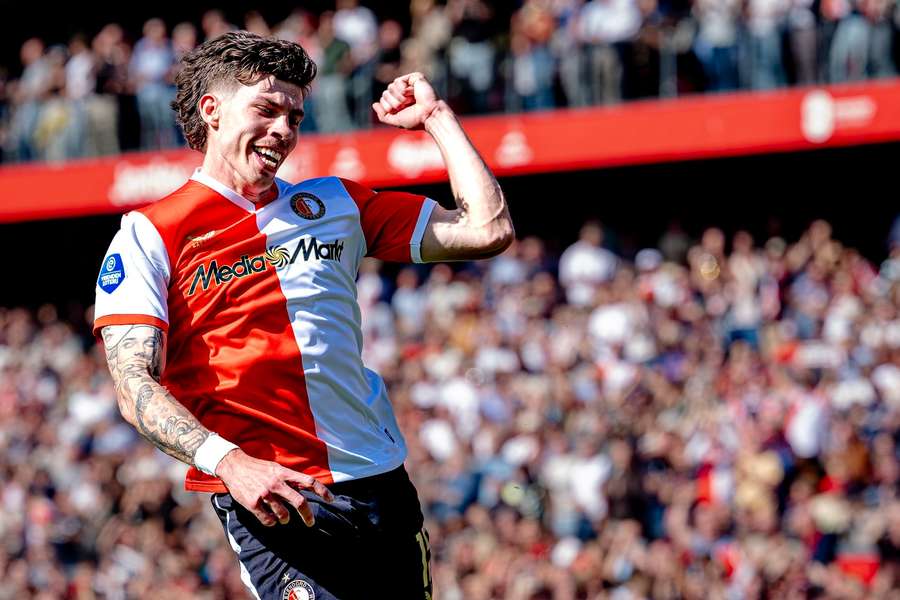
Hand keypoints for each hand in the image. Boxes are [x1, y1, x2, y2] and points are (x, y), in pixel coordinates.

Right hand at [215, 449, 334, 526]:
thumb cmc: (258, 468)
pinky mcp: (253, 503)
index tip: (331, 499)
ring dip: (286, 519)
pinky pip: (268, 520)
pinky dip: (272, 522)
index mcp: (284, 473)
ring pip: (284, 515)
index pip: (309, 481)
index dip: (322, 491)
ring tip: (284, 518)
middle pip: (299, 502)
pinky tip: (270, 519)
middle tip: (310, 522)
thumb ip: (290, 478)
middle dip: (307, 515)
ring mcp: (265, 494)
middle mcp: (276, 483)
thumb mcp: (276, 468)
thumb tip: (306, 487)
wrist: (234, 466)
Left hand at [372, 72, 440, 129]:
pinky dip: (403, 89)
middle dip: (392, 102)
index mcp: (400, 101)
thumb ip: (383, 115)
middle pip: (385, 93)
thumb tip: (374, 104)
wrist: (429, 115)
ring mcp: (409, 84)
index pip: (383, 99)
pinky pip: (398, 81)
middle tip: (404, 106)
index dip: (387, 107)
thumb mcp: (396, 121)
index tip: (398, 111)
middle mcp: (404, 92)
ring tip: (410, 101)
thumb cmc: (416, 120)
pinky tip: (412, 93)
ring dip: (398, 97)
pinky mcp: (415, 78)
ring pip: (390, 86)